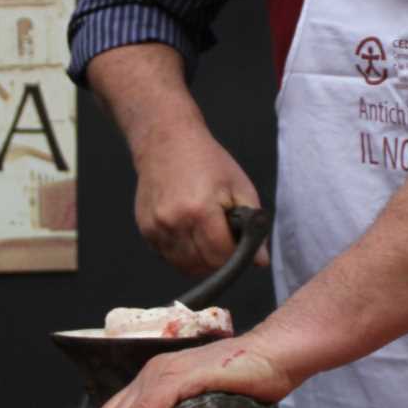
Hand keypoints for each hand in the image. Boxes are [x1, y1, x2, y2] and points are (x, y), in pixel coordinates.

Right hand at [132, 130, 268, 277]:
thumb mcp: (240, 186)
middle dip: (218, 258)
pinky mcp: (145, 229)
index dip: (235, 256)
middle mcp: (174, 222)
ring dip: (199, 259)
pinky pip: (168, 256)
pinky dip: (182, 253)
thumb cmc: (206, 161)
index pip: (221, 257)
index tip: (238, 245)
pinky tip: (188, 231)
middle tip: (223, 238)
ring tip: (206, 235)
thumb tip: (261, 261)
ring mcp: (156, 227)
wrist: (166, 141)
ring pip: (184, 266)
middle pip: (203, 265)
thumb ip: (253, 226)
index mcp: (200, 210)